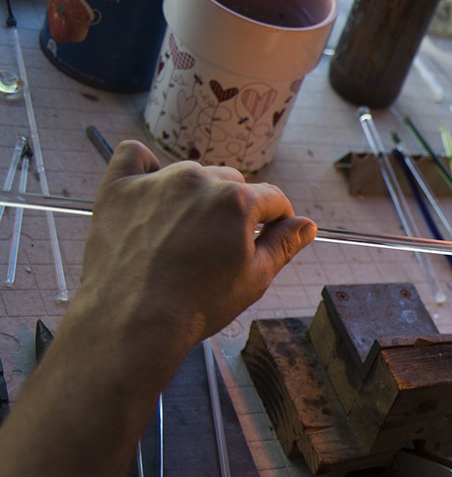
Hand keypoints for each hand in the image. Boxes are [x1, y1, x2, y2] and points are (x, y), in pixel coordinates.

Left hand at [80, 141, 315, 348]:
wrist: (133, 321)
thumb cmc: (198, 305)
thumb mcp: (255, 278)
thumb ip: (284, 244)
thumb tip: (307, 224)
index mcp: (237, 201)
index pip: (272, 198)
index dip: (277, 219)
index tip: (267, 237)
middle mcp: (198, 180)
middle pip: (231, 182)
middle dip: (234, 208)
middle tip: (219, 245)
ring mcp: (155, 181)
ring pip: (190, 174)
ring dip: (195, 195)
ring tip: (183, 235)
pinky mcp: (119, 187)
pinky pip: (135, 155)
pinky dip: (146, 168)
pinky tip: (151, 191)